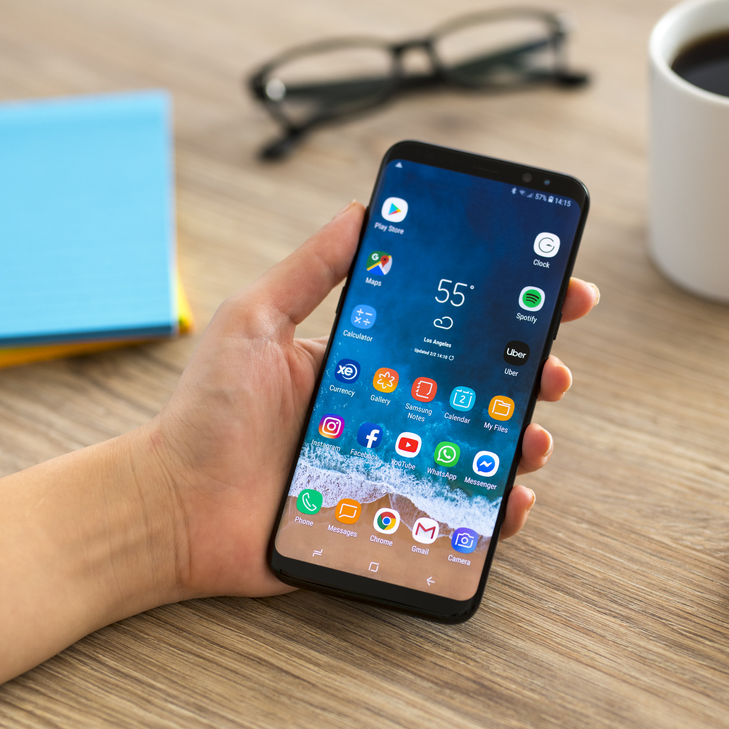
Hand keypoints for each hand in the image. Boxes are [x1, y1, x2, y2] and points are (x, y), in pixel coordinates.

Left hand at [139, 201, 599, 599]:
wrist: (173, 507)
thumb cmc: (206, 414)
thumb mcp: (253, 321)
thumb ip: (309, 270)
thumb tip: (362, 210)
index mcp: (366, 362)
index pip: (448, 329)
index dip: (505, 310)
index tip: (554, 291)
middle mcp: (388, 411)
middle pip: (478, 389)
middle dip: (531, 374)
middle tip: (553, 370)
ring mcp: (392, 465)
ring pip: (478, 450)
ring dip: (520, 439)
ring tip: (531, 436)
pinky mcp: (387, 517)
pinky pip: (456, 512)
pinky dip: (493, 509)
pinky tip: (509, 499)